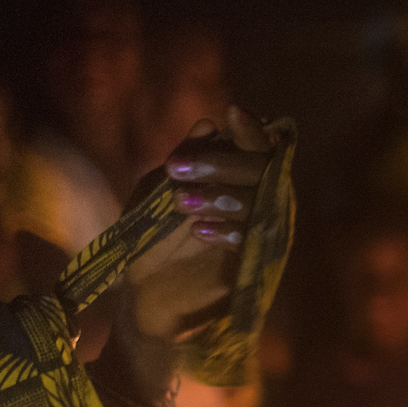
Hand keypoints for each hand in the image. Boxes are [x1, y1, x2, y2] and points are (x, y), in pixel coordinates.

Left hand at [126, 109, 273, 339]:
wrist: (145, 295)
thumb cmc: (152, 237)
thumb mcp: (159, 190)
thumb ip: (186, 158)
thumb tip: (210, 124)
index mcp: (240, 181)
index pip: (258, 149)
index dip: (251, 130)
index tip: (233, 111)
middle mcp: (261, 203)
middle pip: (262, 172)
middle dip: (220, 164)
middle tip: (175, 167)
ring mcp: (262, 234)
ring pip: (261, 204)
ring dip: (221, 197)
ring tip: (181, 201)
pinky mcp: (255, 265)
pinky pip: (254, 241)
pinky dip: (228, 231)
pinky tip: (199, 230)